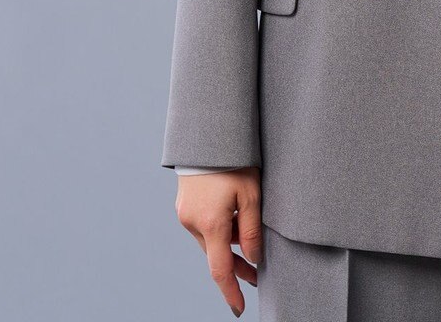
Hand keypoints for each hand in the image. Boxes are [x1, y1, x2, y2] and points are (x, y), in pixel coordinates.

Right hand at [175, 167, 261, 316]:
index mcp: (210, 223)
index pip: (220, 269)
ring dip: (228, 242)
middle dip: (236, 264)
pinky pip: (203, 225)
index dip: (231, 291)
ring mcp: (185, 214)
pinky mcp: (184, 205)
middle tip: (256, 273)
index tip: (239, 308)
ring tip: (248, 233)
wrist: (207, 136)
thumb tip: (254, 258)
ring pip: (210, 239)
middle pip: (216, 254)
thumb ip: (252, 230)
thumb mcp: (251, 194)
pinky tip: (232, 215)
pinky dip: (218, 228)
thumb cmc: (234, 161)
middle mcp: (193, 222)